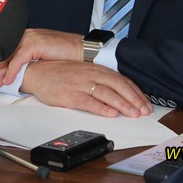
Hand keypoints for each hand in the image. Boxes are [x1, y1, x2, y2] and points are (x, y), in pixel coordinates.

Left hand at [0, 28, 82, 87]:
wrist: (82, 51)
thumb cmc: (65, 55)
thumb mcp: (42, 57)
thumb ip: (28, 60)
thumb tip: (16, 72)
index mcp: (27, 36)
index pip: (6, 46)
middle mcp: (26, 34)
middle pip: (4, 50)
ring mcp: (30, 37)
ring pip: (8, 54)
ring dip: (1, 70)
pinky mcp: (35, 44)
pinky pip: (18, 59)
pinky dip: (12, 70)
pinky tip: (9, 79)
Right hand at [21, 60, 152, 117]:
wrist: (36, 72)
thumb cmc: (59, 73)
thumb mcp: (83, 72)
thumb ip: (99, 79)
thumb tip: (119, 92)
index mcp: (94, 69)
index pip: (120, 79)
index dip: (135, 92)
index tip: (145, 103)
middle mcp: (89, 74)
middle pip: (117, 85)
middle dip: (133, 99)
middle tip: (144, 111)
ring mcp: (79, 84)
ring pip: (105, 93)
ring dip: (122, 104)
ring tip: (133, 113)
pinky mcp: (69, 95)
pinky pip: (88, 101)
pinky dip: (101, 108)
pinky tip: (110, 113)